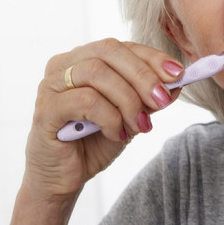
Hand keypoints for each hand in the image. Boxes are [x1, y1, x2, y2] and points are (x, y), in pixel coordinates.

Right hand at [23, 39, 183, 200]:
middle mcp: (64, 65)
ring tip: (139, 125)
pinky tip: (116, 134)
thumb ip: (149, 97)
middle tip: (163, 100)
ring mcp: (51, 85)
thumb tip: (177, 81)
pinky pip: (85, 101)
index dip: (152, 57)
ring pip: (97, 73)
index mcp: (83, 59)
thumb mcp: (130, 116)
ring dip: (128, 100)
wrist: (64, 178)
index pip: (122, 46)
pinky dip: (110, 118)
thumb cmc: (94, 142)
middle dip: (143, 75)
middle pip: (108, 51)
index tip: (178, 73)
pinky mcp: (46, 109)